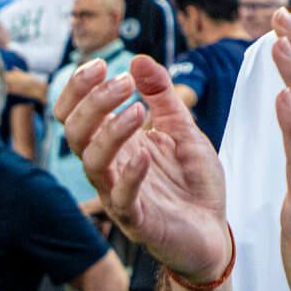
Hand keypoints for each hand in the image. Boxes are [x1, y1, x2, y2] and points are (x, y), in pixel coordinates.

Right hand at [55, 54, 229, 282]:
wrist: (215, 232)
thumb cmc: (193, 182)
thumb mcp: (182, 128)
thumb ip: (162, 95)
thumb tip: (138, 58)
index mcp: (116, 143)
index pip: (75, 113)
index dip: (77, 88)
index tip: (100, 65)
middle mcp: (110, 167)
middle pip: (75, 133)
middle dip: (92, 102)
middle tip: (122, 82)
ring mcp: (120, 195)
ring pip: (91, 163)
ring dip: (110, 132)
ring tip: (137, 110)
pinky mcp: (138, 221)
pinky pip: (122, 200)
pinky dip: (129, 176)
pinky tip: (144, 156)